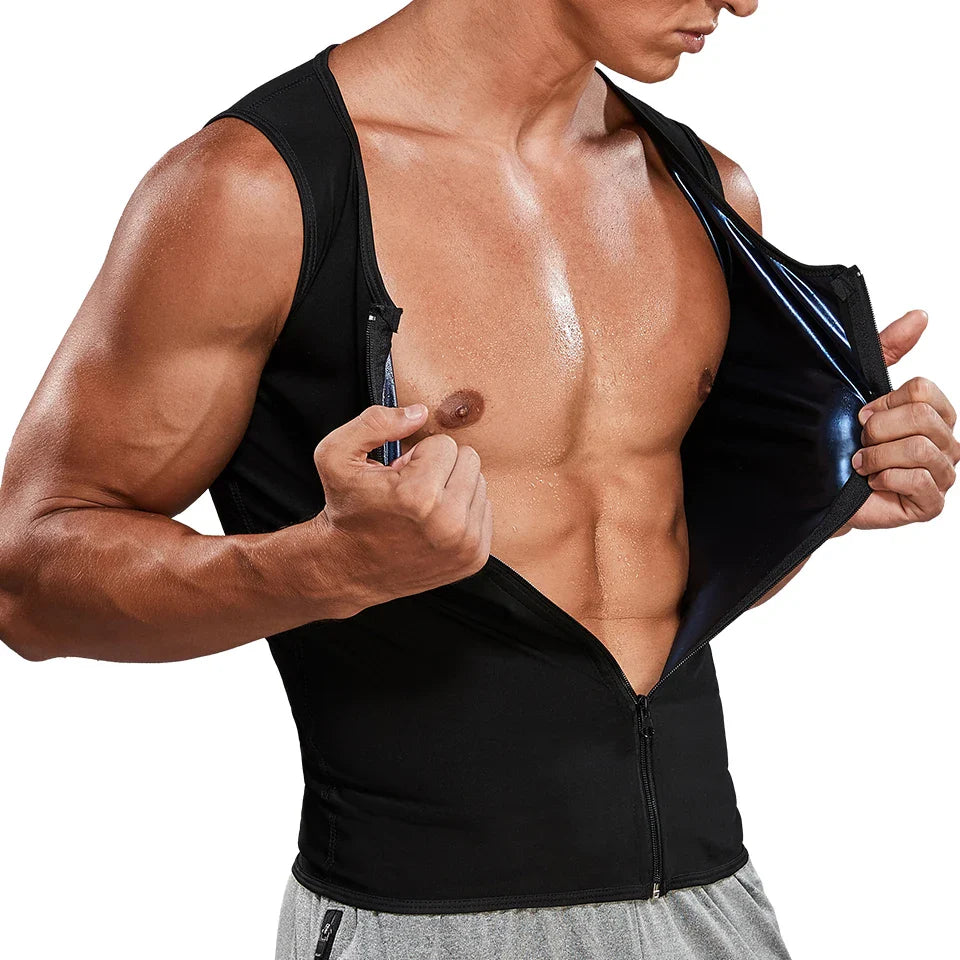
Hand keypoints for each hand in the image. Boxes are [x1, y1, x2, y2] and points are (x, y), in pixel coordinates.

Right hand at [311, 403, 492, 613]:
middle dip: (439, 467)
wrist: (348, 569)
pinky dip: (462, 510)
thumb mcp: (336, 456)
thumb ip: (374, 422)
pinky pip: (485, 509)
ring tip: (422, 507)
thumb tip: (419, 413)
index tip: (399, 475)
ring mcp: (466, 544)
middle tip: (411, 489)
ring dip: (452, 488)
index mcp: (419, 496)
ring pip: (479, 483)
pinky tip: (434, 522)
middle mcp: (449, 523)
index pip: (445, 444)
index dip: (417, 454)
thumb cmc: (345, 510)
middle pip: (469, 460)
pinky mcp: (475, 557)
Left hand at [840, 309, 958, 531]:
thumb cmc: (842, 441)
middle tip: (861, 442)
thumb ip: (888, 349)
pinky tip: (873, 482)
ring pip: (920, 450)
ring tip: (862, 463)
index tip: (863, 414)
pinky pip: (921, 482)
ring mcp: (941, 475)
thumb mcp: (860, 387)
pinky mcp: (929, 504)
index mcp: (935, 414)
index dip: (885, 402)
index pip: (923, 391)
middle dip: (878, 430)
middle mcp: (945, 443)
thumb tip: (920, 316)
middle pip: (922, 419)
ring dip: (878, 455)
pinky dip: (887, 478)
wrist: (820, 488)